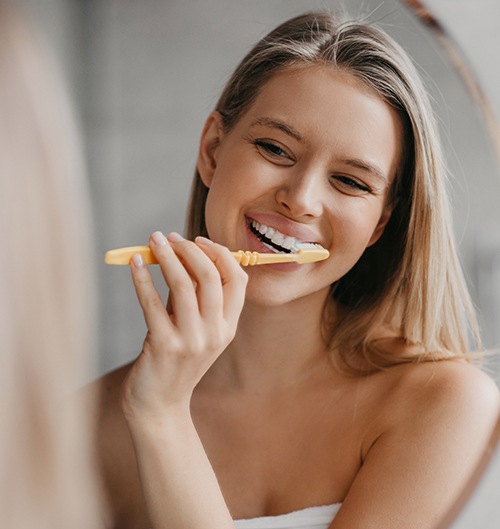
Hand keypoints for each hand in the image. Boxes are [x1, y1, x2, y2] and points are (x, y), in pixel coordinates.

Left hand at [121, 231, 246, 420]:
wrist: (160, 405)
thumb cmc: (177, 360)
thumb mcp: (196, 330)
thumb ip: (195, 296)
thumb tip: (182, 253)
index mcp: (229, 327)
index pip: (237, 279)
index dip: (220, 254)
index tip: (198, 240)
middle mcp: (215, 333)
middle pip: (210, 277)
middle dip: (190, 249)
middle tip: (170, 237)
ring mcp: (191, 341)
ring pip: (182, 284)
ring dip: (166, 256)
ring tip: (153, 240)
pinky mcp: (163, 346)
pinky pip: (151, 302)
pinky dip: (141, 278)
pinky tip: (133, 264)